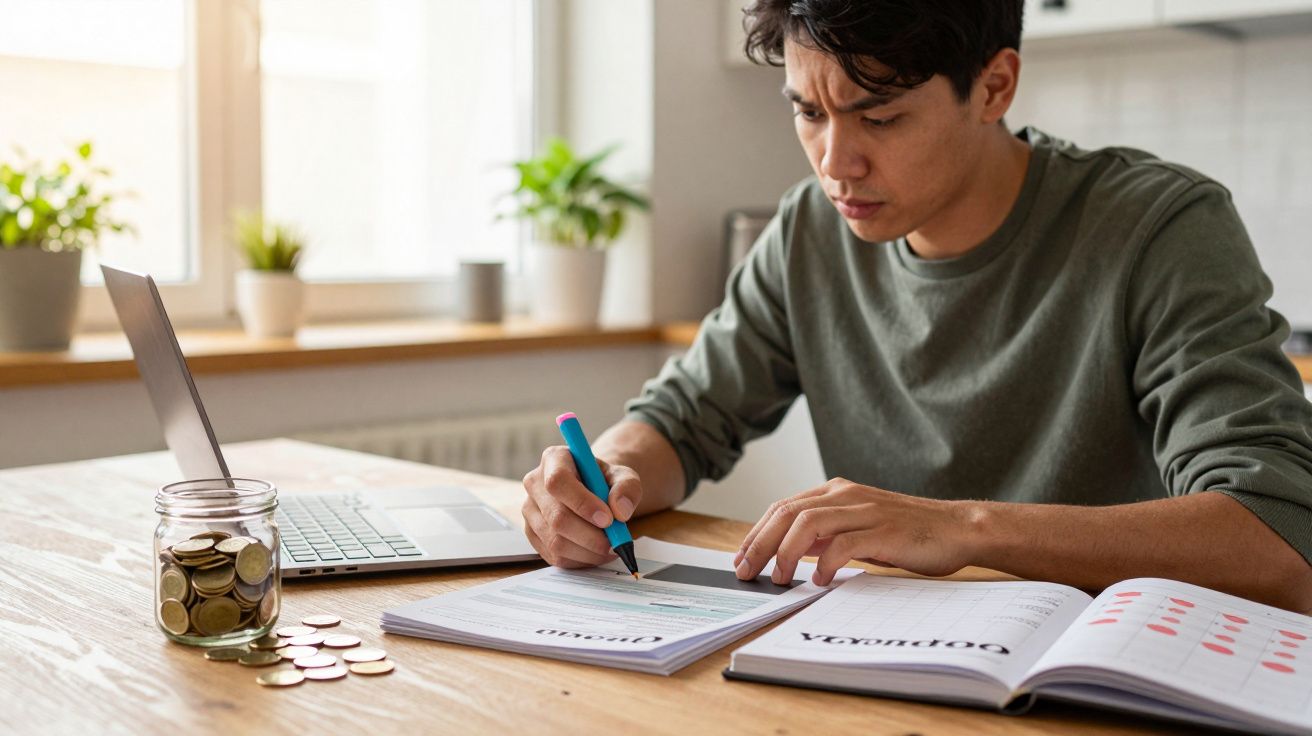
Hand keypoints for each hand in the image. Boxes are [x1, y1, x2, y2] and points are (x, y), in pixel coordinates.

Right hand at [521, 446, 643, 567]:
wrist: (593, 493)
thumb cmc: (606, 482)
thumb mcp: (624, 477)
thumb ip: (627, 488)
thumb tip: (620, 510)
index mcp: (554, 459)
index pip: (558, 481)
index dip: (582, 503)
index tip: (608, 519)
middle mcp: (535, 483)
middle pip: (556, 517)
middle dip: (590, 536)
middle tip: (614, 543)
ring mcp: (530, 510)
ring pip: (555, 541)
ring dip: (587, 551)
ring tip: (610, 548)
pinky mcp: (532, 534)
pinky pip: (554, 556)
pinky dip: (580, 560)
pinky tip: (596, 553)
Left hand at [732, 479, 981, 585]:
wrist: (957, 528)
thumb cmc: (907, 533)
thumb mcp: (858, 528)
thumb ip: (825, 533)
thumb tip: (786, 550)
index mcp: (837, 491)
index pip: (783, 507)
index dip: (756, 533)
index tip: (740, 558)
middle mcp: (846, 495)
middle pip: (788, 513)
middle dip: (760, 543)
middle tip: (746, 572)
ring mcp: (865, 510)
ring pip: (808, 523)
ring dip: (785, 553)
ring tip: (778, 578)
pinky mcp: (884, 530)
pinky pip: (843, 544)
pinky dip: (824, 562)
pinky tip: (818, 580)